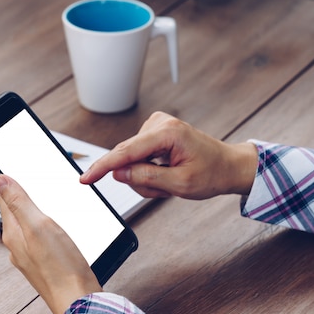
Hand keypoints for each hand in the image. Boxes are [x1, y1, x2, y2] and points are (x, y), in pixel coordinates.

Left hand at [0, 174, 101, 313]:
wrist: (79, 302)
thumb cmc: (61, 268)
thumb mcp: (39, 226)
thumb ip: (19, 202)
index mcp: (13, 234)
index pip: (5, 199)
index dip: (8, 182)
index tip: (10, 168)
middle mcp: (17, 246)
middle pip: (16, 212)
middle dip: (22, 196)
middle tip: (28, 178)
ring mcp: (31, 257)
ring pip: (29, 226)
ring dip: (35, 211)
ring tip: (43, 198)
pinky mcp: (46, 264)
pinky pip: (41, 239)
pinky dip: (46, 228)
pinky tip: (57, 227)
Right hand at [80, 112, 257, 199]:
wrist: (228, 166)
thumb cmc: (212, 173)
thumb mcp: (180, 184)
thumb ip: (146, 177)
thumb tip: (118, 173)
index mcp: (168, 132)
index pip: (125, 152)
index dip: (102, 167)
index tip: (84, 178)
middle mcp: (159, 124)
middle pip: (127, 159)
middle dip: (140, 180)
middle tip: (164, 190)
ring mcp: (155, 126)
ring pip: (130, 161)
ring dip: (145, 178)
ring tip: (168, 182)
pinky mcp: (153, 133)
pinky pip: (136, 158)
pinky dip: (148, 172)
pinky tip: (165, 174)